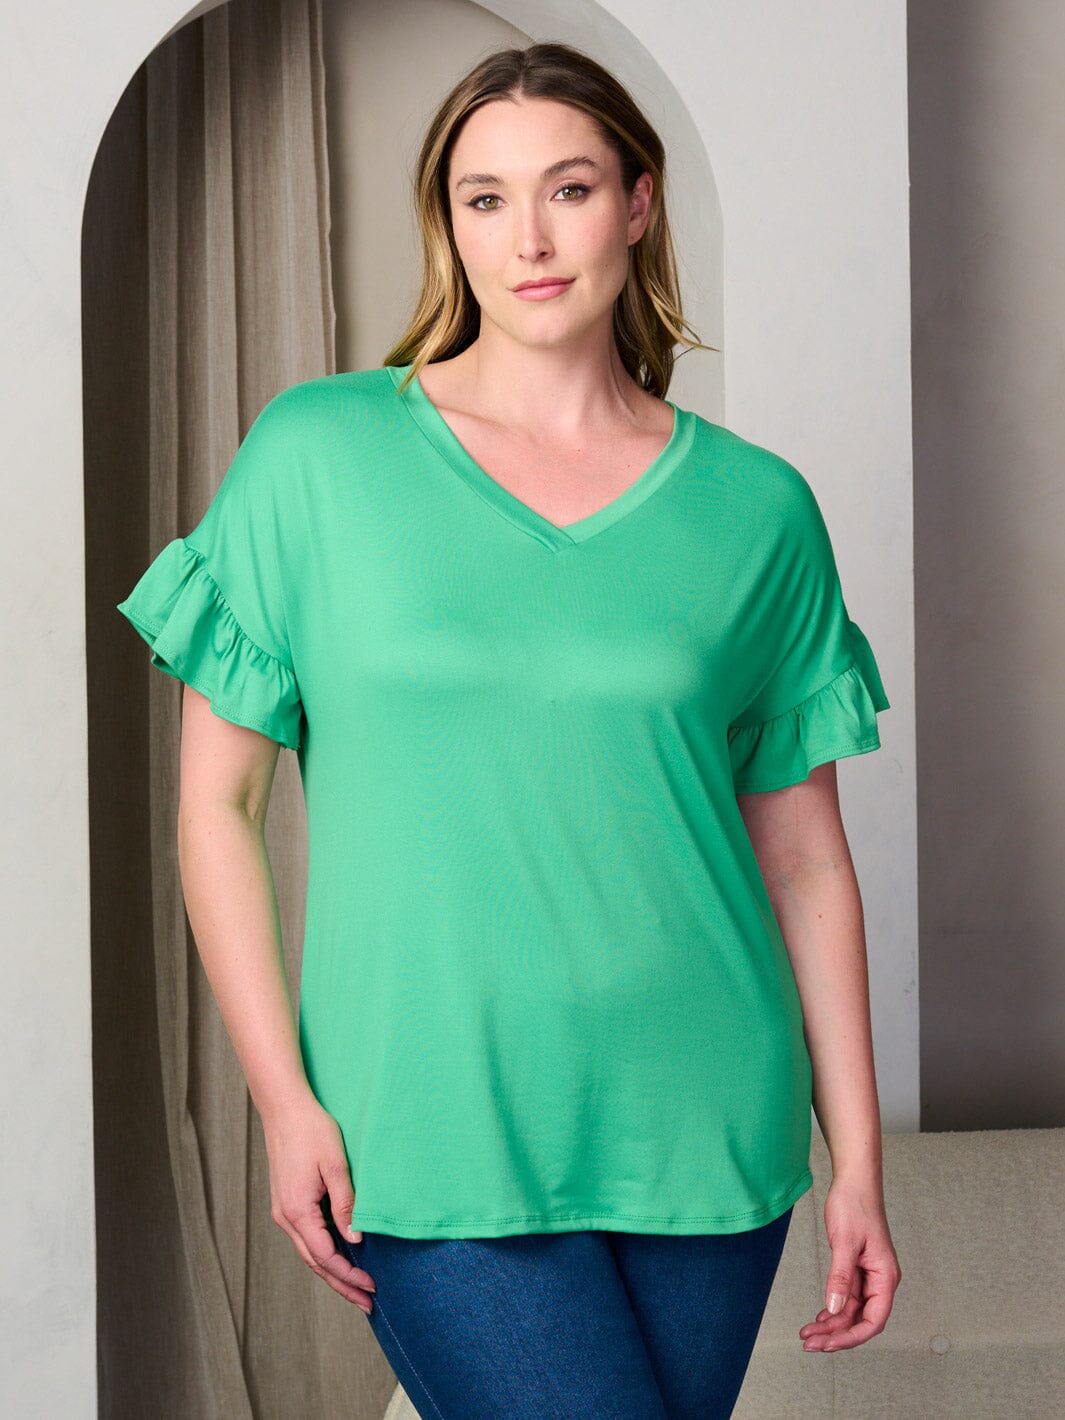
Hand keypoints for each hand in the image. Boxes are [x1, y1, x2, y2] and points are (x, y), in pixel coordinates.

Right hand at [260, 1091, 376, 1312]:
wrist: (284, 1108)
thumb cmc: (312, 1130)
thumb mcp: (335, 1165)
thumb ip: (346, 1204)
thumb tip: (357, 1240)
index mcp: (297, 1211)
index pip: (326, 1257)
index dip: (349, 1276)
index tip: (373, 1287)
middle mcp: (285, 1217)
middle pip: (315, 1263)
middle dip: (342, 1285)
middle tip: (368, 1304)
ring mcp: (283, 1211)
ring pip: (309, 1253)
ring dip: (333, 1272)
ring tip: (357, 1288)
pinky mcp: (286, 1202)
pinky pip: (306, 1237)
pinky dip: (324, 1253)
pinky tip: (341, 1255)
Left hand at [799, 1176, 901, 1351]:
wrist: (853, 1181)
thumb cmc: (855, 1205)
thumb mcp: (844, 1243)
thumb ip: (840, 1278)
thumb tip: (834, 1309)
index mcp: (885, 1277)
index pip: (873, 1321)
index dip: (851, 1337)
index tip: (828, 1344)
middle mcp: (880, 1281)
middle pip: (860, 1320)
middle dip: (836, 1335)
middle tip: (809, 1344)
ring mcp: (868, 1276)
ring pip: (851, 1311)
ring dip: (830, 1324)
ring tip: (808, 1333)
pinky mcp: (856, 1269)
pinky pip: (846, 1297)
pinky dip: (832, 1309)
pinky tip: (818, 1317)